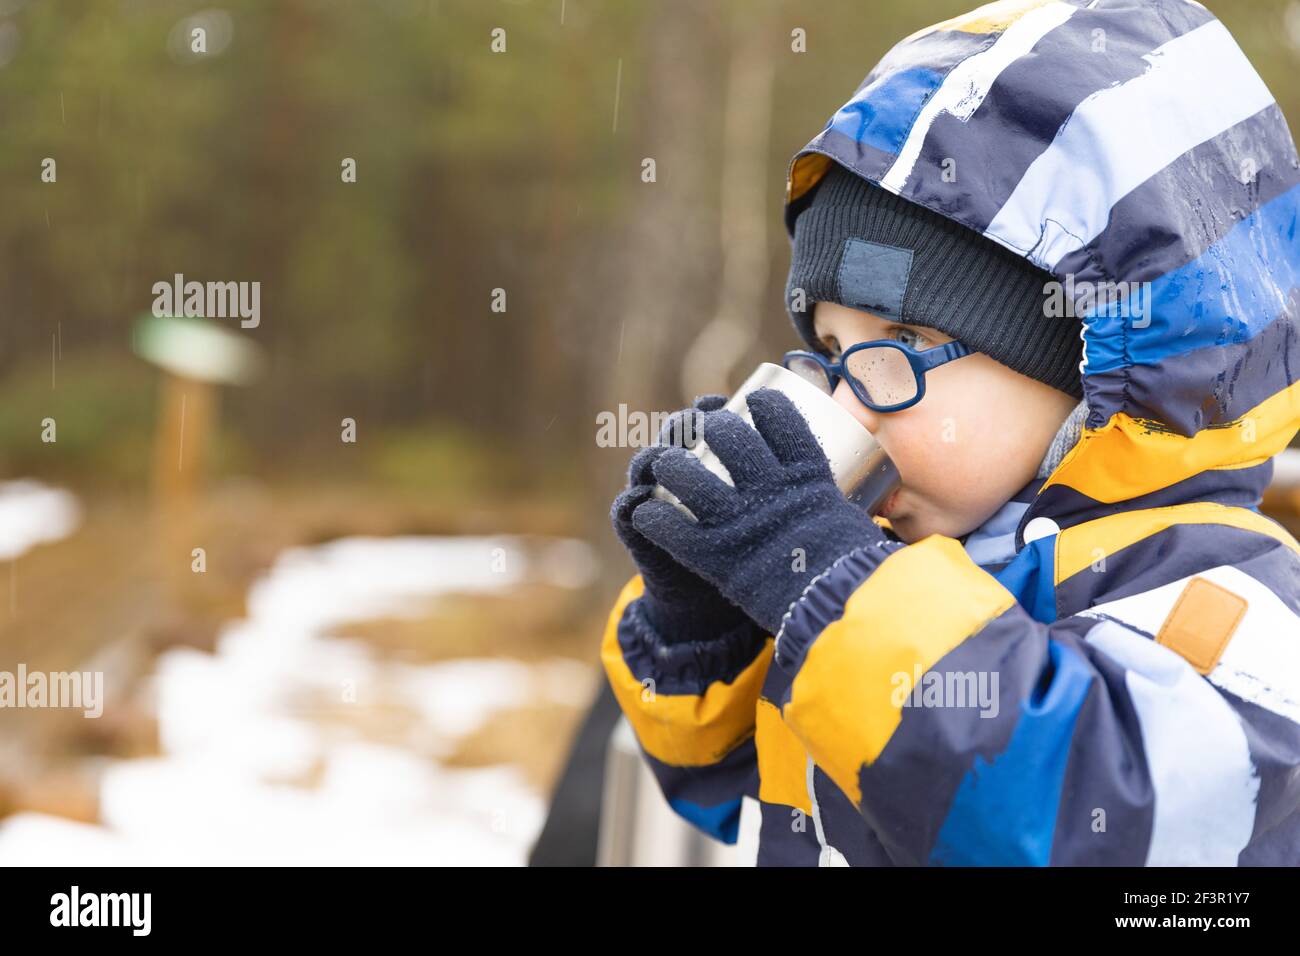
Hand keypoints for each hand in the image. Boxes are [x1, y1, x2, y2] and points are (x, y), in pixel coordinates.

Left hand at [631, 387, 888, 634]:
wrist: (841, 611)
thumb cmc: (855, 575)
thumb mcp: (853, 526)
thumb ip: (838, 510)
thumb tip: (856, 500)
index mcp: (807, 478)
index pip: (782, 420)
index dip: (765, 404)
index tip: (755, 399)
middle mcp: (769, 490)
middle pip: (729, 438)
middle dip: (711, 428)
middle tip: (703, 431)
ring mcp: (739, 521)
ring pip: (689, 476)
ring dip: (671, 465)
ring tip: (665, 462)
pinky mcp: (715, 556)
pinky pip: (672, 528)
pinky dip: (654, 518)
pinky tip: (645, 512)